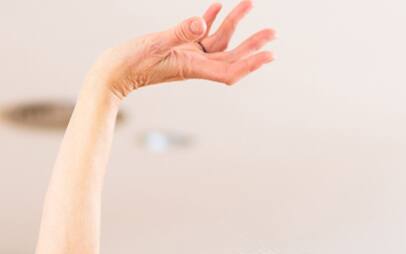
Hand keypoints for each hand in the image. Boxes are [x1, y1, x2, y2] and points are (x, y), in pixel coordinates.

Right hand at [94, 2, 274, 99]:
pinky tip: (218, 6)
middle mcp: (195, 63)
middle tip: (273, 32)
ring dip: (235, 23)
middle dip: (253, 44)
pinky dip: (212, 20)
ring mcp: (187, 55)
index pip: (230, 69)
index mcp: (193, 67)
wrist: (112, 74)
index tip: (269, 55)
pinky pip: (200, 33)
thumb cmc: (130, 64)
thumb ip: (179, 33)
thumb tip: (203, 23)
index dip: (251, 63)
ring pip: (218, 39)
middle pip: (231, 55)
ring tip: (250, 3)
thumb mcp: (156, 45)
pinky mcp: (177, 47)